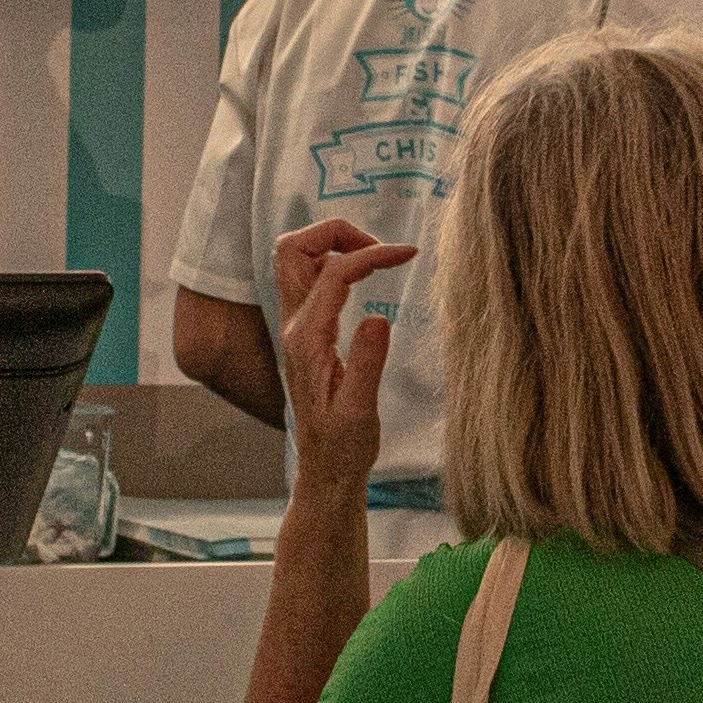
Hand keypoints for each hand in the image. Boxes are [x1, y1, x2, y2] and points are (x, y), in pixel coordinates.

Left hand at [273, 219, 413, 498]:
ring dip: (332, 245)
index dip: (373, 254)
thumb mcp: (361, 411)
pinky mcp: (305, 333)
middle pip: (292, 249)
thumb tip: (377, 317)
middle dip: (335, 232)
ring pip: (295, 260)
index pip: (334, 273)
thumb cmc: (344, 447)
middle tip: (380, 248)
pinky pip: (309, 279)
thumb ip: (367, 363)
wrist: (325, 470)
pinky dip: (335, 264)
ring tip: (375, 257)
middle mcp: (294, 327)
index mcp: (308, 340)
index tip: (410, 254)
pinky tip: (365, 278)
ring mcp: (295, 328)